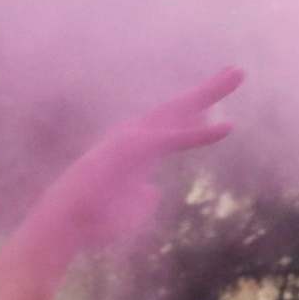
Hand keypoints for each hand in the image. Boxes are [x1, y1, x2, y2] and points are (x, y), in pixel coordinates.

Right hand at [27, 69, 240, 254]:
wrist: (61, 227)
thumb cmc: (85, 224)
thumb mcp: (120, 213)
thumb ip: (140, 200)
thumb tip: (153, 190)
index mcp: (130, 156)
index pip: (166, 131)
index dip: (191, 122)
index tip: (211, 113)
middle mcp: (131, 140)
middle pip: (175, 110)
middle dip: (205, 92)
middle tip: (235, 72)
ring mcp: (131, 140)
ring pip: (177, 111)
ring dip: (208, 92)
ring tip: (237, 73)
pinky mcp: (133, 149)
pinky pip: (172, 139)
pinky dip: (200, 136)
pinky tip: (228, 128)